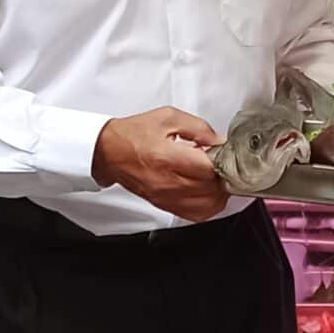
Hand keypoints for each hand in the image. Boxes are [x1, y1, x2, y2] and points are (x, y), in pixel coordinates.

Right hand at [92, 108, 228, 220]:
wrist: (109, 152)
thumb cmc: (134, 134)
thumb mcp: (168, 117)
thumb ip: (199, 128)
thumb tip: (220, 141)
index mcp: (167, 157)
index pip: (209, 168)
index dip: (224, 160)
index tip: (225, 152)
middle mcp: (166, 182)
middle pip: (211, 188)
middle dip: (223, 175)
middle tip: (222, 163)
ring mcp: (165, 197)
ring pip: (207, 205)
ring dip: (219, 192)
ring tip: (216, 177)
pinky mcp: (164, 205)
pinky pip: (196, 215)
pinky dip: (209, 205)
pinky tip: (209, 192)